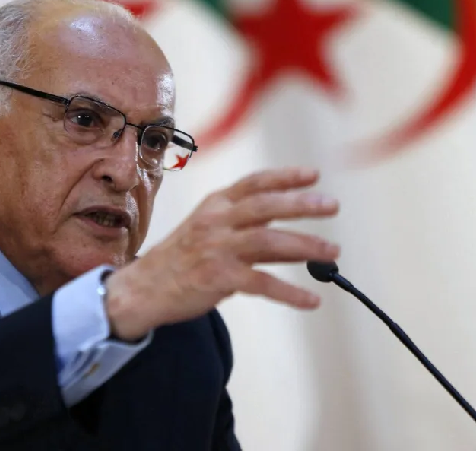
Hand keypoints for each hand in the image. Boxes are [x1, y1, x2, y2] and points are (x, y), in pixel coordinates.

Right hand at [105, 168, 339, 340]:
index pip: (254, 183)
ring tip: (332, 252)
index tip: (314, 175)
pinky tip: (311, 300)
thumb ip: (245, 226)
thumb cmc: (181, 259)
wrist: (143, 288)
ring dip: (305, 246)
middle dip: (302, 204)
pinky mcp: (218, 279)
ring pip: (269, 242)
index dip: (285, 177)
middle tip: (332, 205)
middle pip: (266, 206)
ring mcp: (216, 249)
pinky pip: (262, 284)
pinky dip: (290, 293)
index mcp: (214, 205)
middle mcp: (216, 221)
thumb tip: (295, 236)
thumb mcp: (207, 229)